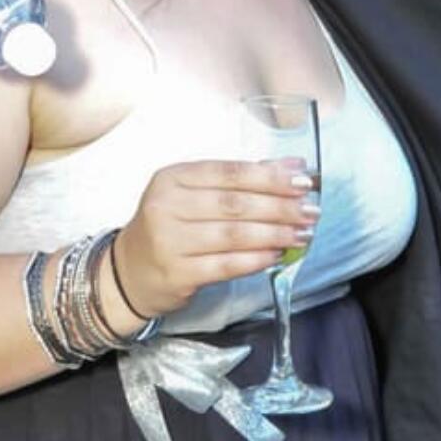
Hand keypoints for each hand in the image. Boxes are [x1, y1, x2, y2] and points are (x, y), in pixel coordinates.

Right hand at [110, 159, 318, 319]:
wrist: (129, 271)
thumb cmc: (171, 227)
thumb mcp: (194, 195)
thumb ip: (240, 181)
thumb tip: (293, 167)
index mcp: (173, 178)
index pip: (229, 173)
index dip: (270, 176)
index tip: (302, 181)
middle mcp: (166, 206)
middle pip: (235, 204)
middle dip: (280, 207)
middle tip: (311, 211)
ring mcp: (169, 241)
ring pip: (234, 235)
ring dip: (275, 234)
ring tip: (302, 234)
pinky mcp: (178, 273)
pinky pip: (227, 265)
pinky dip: (257, 259)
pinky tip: (278, 255)